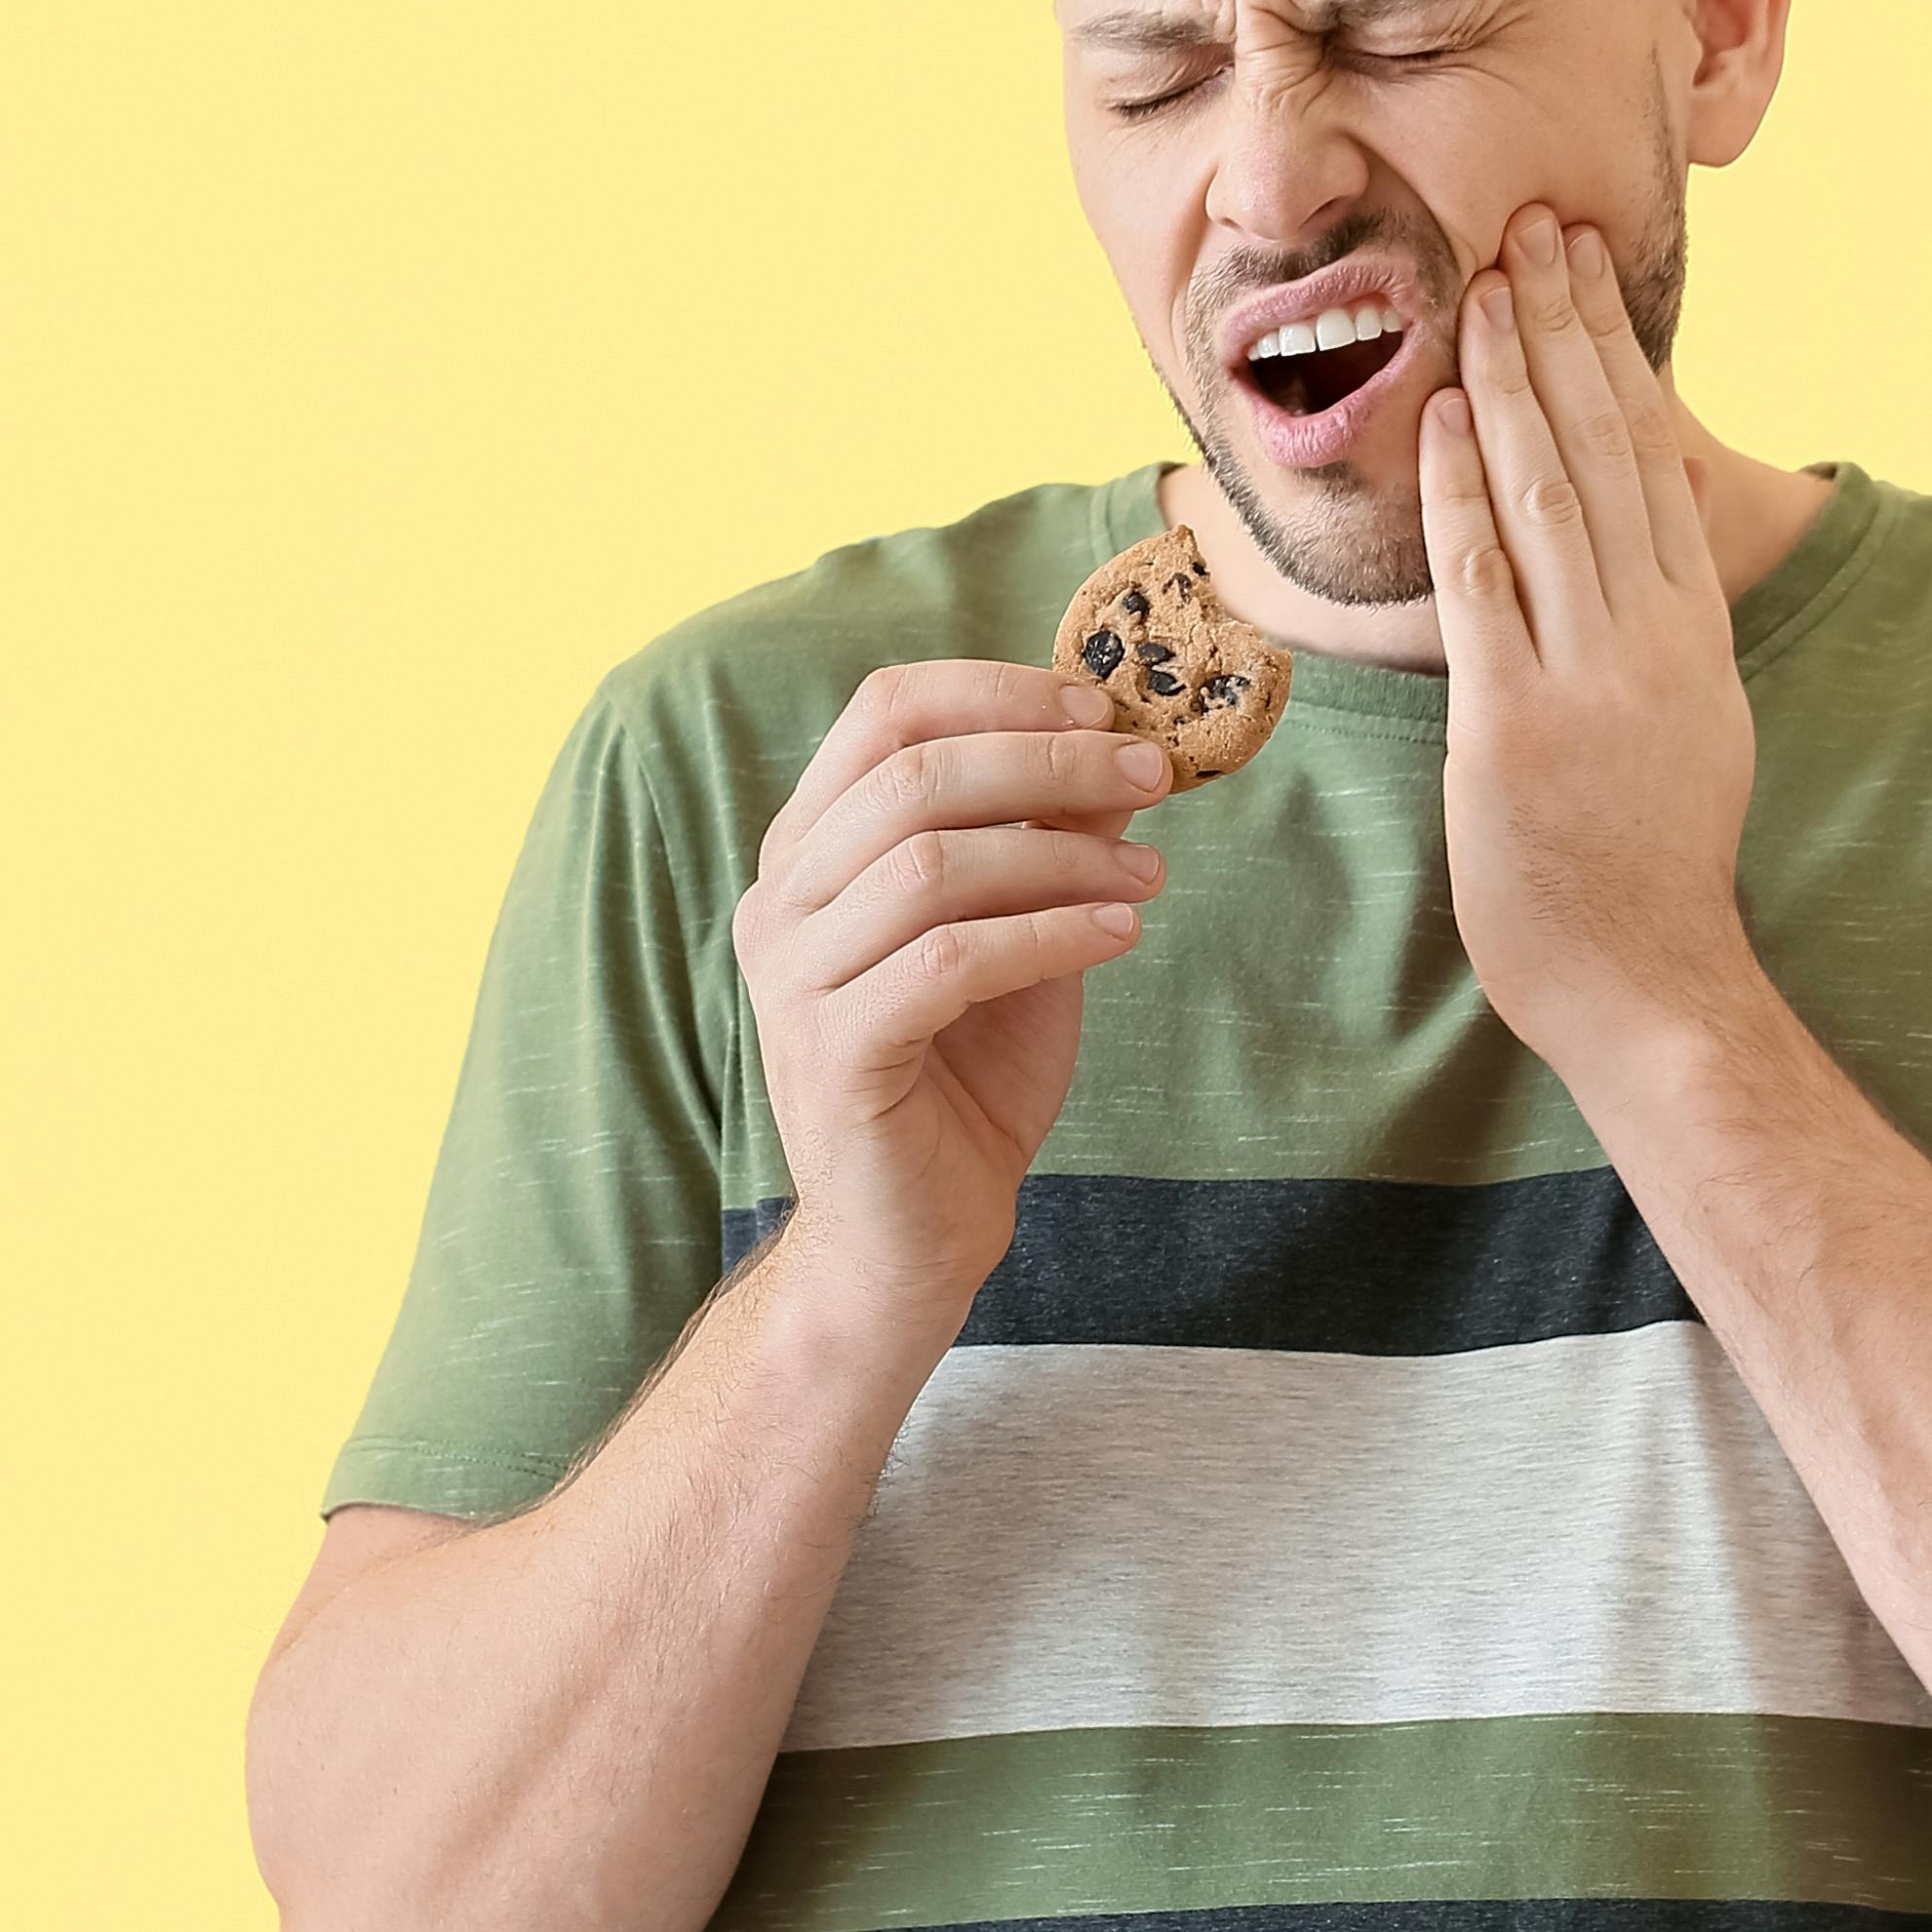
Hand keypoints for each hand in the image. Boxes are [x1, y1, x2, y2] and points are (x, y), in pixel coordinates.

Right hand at [729, 663, 1168, 1340]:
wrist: (913, 1240)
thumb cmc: (963, 1081)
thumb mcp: (1020, 934)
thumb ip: (1048, 844)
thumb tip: (1120, 749)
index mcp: (808, 852)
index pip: (883, 712)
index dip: (998, 692)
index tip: (1103, 710)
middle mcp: (780, 903)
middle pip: (910, 774)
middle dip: (1048, 759)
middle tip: (1152, 776)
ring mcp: (794, 980)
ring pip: (930, 864)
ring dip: (1062, 857)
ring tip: (1148, 880)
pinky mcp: (834, 1053)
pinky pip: (948, 960)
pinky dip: (1048, 935)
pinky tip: (1118, 937)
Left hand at [1418, 202, 1765, 1060]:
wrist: (1651, 981)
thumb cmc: (1648, 862)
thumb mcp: (1688, 719)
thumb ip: (1661, 619)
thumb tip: (1643, 518)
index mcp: (1692, 629)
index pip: (1650, 457)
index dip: (1611, 353)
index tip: (1582, 270)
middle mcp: (1650, 635)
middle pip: (1606, 450)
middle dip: (1565, 332)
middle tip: (1532, 230)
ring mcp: (1587, 677)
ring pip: (1550, 494)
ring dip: (1515, 380)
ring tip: (1485, 286)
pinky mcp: (1517, 727)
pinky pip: (1485, 584)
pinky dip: (1464, 495)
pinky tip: (1449, 415)